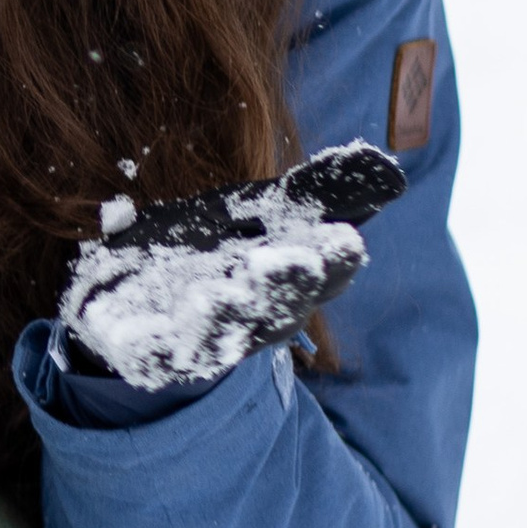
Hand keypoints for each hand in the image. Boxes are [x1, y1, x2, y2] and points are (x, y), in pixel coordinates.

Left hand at [58, 142, 405, 394]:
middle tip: (292, 260)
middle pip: (277, 307)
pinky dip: (156, 346)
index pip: (324, 274)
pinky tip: (151, 328)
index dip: (333, 260)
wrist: (136, 295)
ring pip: (221, 335)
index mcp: (290, 283)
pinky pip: (155, 355)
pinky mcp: (152, 353)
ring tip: (218, 292)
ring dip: (224, 316)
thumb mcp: (263, 211)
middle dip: (284, 285)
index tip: (343, 238)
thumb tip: (390, 172)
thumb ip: (320, 192)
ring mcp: (204, 339)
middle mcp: (256, 319)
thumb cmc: (217, 248)